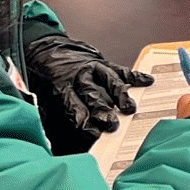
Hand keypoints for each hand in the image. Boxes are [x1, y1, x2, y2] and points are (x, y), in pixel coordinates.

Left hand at [24, 33, 154, 140]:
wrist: (44, 49)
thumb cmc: (44, 76)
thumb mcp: (41, 97)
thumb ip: (55, 115)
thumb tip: (68, 139)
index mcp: (61, 87)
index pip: (74, 107)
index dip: (84, 122)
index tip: (94, 134)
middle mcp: (79, 76)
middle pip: (94, 95)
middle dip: (104, 111)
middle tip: (113, 125)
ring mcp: (94, 68)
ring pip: (110, 81)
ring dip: (121, 95)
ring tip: (130, 108)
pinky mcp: (104, 63)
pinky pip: (121, 69)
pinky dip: (135, 76)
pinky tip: (147, 81)